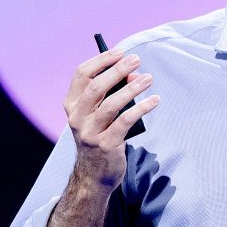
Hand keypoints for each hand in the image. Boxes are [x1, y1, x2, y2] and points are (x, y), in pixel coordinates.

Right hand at [63, 47, 159, 190]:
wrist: (94, 175)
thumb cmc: (99, 136)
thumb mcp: (100, 114)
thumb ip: (113, 93)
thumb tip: (134, 75)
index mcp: (72, 106)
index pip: (82, 75)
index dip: (101, 60)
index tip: (120, 52)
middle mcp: (76, 118)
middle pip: (96, 87)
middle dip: (117, 70)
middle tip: (136, 60)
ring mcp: (89, 132)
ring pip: (111, 104)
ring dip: (132, 88)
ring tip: (148, 79)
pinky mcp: (106, 145)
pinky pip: (125, 121)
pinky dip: (141, 108)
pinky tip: (154, 100)